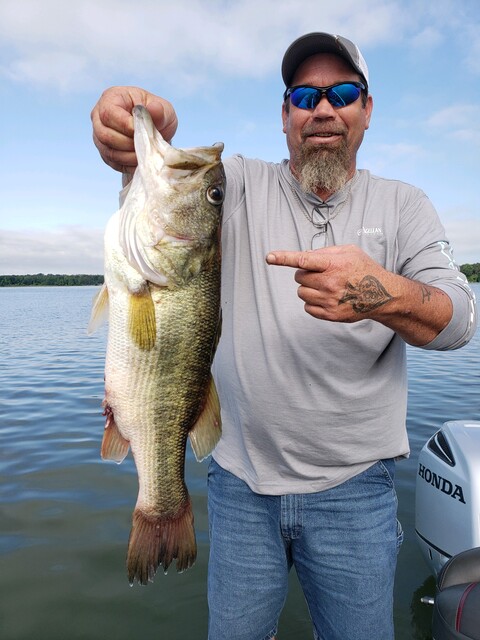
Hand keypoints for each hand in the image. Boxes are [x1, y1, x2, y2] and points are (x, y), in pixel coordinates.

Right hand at [91, 86, 177, 173]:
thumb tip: (153, 110)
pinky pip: (113, 162)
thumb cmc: (159, 117)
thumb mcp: (165, 110)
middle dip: (128, 143)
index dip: (125, 125)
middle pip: (105, 135)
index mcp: (111, 98)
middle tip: (146, 145)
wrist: (158, 134)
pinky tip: (141, 161)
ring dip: (129, 156)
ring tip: (146, 154)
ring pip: (109, 151)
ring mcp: (99, 137)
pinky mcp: (105, 153)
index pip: (108, 113)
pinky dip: (128, 165)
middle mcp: (99, 117)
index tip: (143, 131)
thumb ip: (160, 110)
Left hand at [266, 245, 393, 322]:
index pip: (303, 260)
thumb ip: (326, 251)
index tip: (269, 257)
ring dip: (309, 289)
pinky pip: (307, 307)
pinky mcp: (329, 314)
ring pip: (301, 293)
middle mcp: (330, 282)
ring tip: (327, 287)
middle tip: (322, 275)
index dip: (284, 258)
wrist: (382, 295)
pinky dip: (313, 302)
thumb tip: (304, 257)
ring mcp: (329, 300)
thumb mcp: (349, 251)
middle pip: (299, 277)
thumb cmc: (363, 269)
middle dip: (305, 274)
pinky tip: (328, 298)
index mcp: (334, 264)